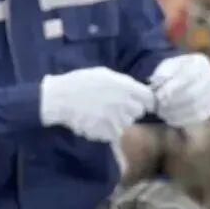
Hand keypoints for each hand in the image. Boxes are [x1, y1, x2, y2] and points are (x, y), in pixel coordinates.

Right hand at [40, 67, 155, 142]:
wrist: (60, 99)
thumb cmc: (80, 83)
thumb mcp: (104, 75)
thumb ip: (124, 83)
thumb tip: (137, 91)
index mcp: (126, 86)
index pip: (149, 98)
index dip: (146, 102)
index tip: (142, 104)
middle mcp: (125, 103)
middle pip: (139, 112)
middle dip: (130, 110)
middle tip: (115, 108)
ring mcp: (116, 119)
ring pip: (126, 124)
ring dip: (118, 121)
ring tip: (102, 114)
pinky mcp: (107, 132)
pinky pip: (114, 133)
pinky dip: (107, 130)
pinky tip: (95, 122)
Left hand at [151, 54, 209, 126]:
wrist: (186, 80)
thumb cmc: (174, 72)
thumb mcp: (166, 66)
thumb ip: (162, 72)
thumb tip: (157, 81)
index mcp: (200, 63)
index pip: (188, 77)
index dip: (172, 88)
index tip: (158, 96)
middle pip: (193, 94)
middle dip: (172, 103)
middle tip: (158, 107)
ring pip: (194, 107)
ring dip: (175, 112)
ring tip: (161, 113)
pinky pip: (197, 117)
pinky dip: (181, 119)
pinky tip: (169, 118)